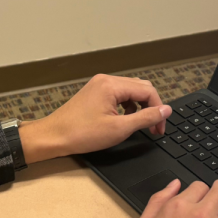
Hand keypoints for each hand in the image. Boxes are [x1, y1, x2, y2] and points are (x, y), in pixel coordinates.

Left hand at [19, 74, 171, 163]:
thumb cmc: (82, 134)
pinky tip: (126, 118)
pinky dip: (128, 106)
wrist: (52, 137)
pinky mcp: (94, 92)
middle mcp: (106, 80)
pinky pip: (119, 94)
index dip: (158, 109)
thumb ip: (146, 118)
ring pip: (131, 91)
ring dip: (141, 106)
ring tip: (141, 124)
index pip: (148, 91)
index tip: (160, 128)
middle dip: (151, 107)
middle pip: (141, 88)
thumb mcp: (119, 129)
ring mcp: (99, 85)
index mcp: (112, 85)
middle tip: (154, 127)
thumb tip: (166, 110)